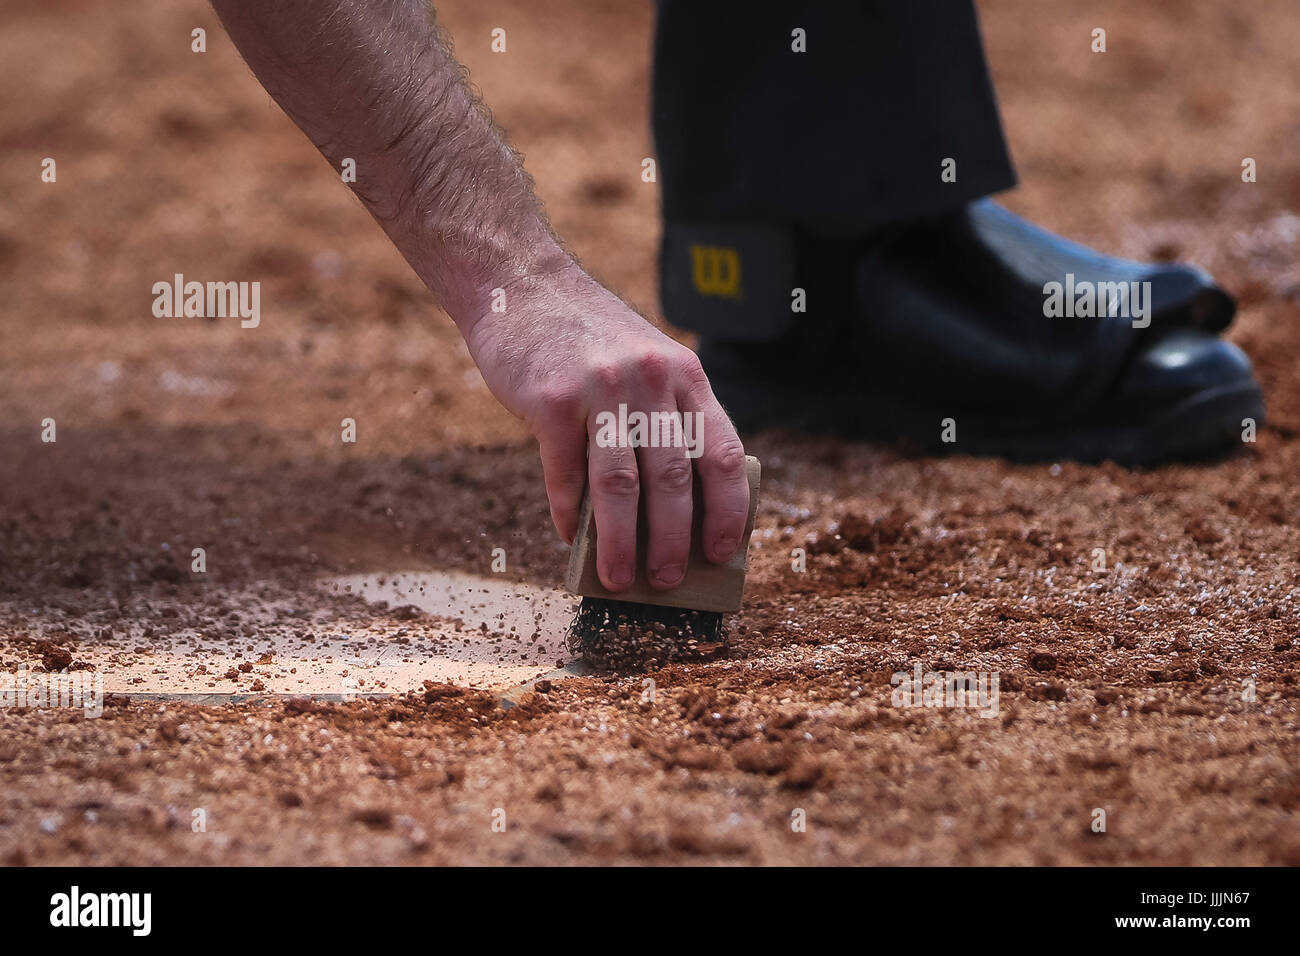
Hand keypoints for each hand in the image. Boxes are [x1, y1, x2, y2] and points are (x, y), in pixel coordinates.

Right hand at [464, 262, 749, 591]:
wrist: (521, 284)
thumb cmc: (586, 337)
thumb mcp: (644, 361)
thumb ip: (663, 416)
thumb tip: (672, 507)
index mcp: (683, 375)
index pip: (721, 452)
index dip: (728, 508)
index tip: (724, 550)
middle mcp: (649, 381)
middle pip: (671, 479)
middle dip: (673, 540)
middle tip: (669, 579)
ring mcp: (600, 390)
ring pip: (619, 486)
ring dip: (621, 543)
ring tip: (619, 579)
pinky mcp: (551, 400)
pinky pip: (563, 473)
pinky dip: (567, 513)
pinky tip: (568, 537)